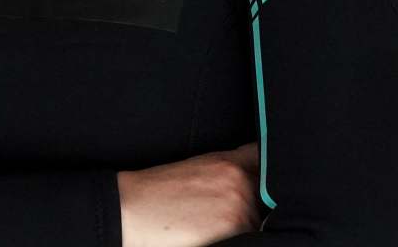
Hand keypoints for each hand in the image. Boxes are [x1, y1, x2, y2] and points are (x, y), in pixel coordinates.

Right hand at [117, 143, 262, 246]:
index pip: (264, 160)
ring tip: (208, 224)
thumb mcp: (195, 169)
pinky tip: (210, 234)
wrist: (130, 210)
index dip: (266, 171)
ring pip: (257, 221)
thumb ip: (227, 171)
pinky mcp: (236, 228)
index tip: (263, 181)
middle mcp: (240, 181)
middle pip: (264, 198)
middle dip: (251, 205)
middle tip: (217, 211)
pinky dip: (234, 238)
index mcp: (228, 162)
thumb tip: (252, 181)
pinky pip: (249, 237)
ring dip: (241, 225)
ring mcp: (240, 205)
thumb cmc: (155, 192)